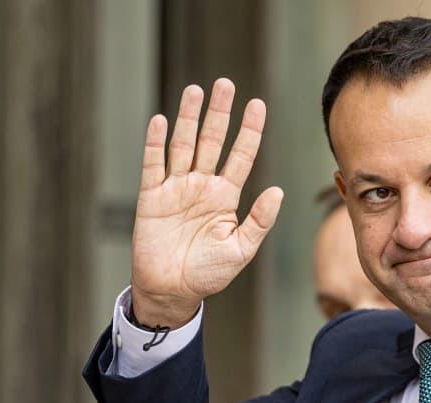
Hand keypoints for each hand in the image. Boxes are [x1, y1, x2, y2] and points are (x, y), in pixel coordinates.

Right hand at [130, 79, 282, 327]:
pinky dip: (157, 144)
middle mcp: (202, 186)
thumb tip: (278, 191)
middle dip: (218, 113)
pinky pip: (154, 165)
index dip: (249, 130)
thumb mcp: (241, 249)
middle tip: (224, 84)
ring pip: (183, 146)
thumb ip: (259, 221)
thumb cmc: (209, 273)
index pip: (241, 155)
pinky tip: (162, 121)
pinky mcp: (152, 198)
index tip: (257, 104)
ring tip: (195, 90)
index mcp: (226, 196)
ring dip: (189, 119)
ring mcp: (176, 189)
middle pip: (212, 141)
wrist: (172, 292)